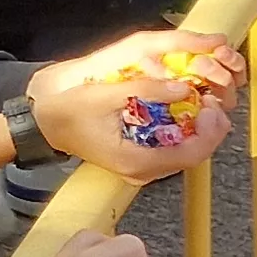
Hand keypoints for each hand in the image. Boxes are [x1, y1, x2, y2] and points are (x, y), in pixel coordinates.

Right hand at [26, 29, 243, 178]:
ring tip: (202, 101)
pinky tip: (184, 110)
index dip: (209, 132)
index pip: (189, 154)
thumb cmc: (66, 112)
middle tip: (213, 99)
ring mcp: (141, 167)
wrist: (42, 125)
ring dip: (200, 129)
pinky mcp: (139, 159)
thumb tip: (182, 86)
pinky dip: (185, 130)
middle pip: (193, 155)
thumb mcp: (102, 95)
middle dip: (210, 128)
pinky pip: (172, 148)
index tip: (212, 106)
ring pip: (186, 153)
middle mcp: (142, 170)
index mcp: (135, 160)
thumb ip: (143, 90)